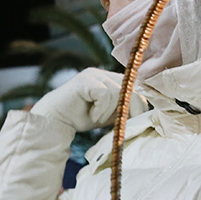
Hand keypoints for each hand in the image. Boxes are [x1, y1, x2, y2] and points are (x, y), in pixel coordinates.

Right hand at [30, 68, 146, 132]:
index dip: (140, 104)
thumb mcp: (109, 115)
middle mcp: (103, 74)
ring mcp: (93, 74)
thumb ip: (124, 110)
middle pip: (130, 88)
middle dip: (131, 109)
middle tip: (123, 125)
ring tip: (96, 118)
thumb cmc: (81, 118)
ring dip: (109, 112)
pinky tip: (90, 115)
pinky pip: (104, 94)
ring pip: (117, 93)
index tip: (137, 121)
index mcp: (111, 79)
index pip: (135, 87)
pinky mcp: (85, 80)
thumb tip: (145, 115)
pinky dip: (100, 110)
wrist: (55, 120)